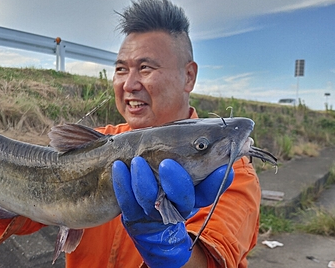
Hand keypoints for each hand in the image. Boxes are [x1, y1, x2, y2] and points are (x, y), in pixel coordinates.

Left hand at [112, 157, 233, 267]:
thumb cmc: (165, 179)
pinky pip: (127, 203)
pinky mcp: (133, 215)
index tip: (221, 168)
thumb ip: (204, 156)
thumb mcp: (186, 167)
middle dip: (177, 182)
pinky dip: (122, 185)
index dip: (216, 182)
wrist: (143, 221)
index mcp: (192, 197)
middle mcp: (176, 208)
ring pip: (151, 201)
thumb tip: (239, 138)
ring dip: (144, 181)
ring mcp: (153, 214)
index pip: (208, 191)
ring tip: (137, 161)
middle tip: (168, 164)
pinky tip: (119, 168)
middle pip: (182, 200)